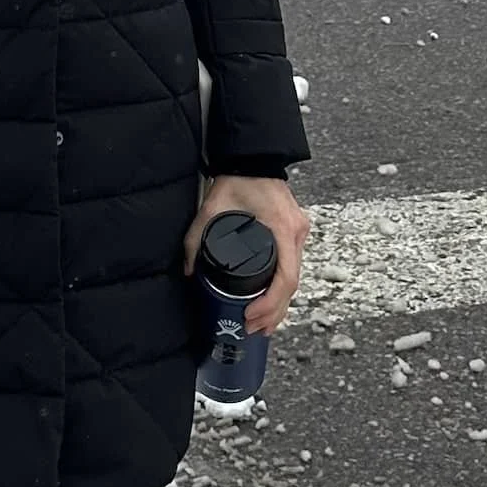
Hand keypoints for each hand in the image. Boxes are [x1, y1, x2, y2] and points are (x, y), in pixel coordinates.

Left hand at [182, 174, 309, 336]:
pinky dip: (282, 289)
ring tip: (261, 325)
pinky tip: (272, 304)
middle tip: (253, 329)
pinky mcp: (294, 233)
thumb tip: (188, 271)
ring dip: (280, 305)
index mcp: (281, 228)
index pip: (285, 277)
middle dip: (274, 312)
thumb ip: (194, 239)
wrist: (254, 158)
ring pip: (295, 279)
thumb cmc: (238, 179)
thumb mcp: (211, 209)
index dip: (270, 303)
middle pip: (292, 285)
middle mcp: (295, 233)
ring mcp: (298, 233)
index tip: (251, 316)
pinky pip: (293, 267)